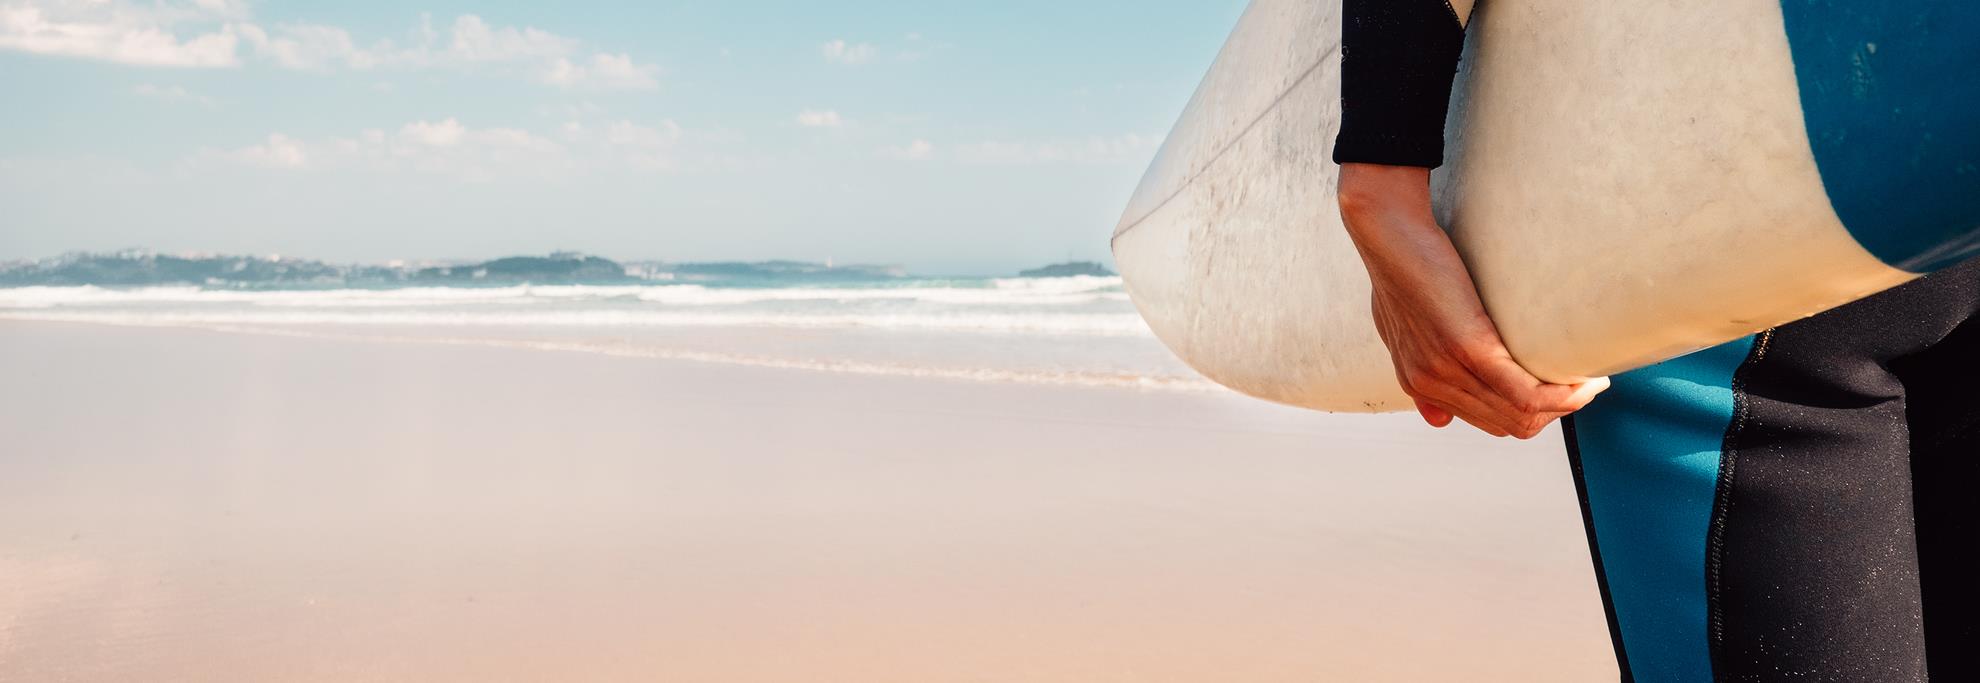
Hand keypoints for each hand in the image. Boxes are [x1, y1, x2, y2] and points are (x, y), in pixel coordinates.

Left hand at [1337, 163, 1607, 437]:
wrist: (1387, 231)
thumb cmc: (1402, 265)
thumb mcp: (1402, 327)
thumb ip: (1419, 368)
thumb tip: (1437, 420)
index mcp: (1417, 383)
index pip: (1487, 421)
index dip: (1528, 413)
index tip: (1558, 388)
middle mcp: (1429, 385)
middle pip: (1508, 424)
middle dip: (1553, 411)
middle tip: (1582, 381)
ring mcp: (1447, 370)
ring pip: (1522, 415)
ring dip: (1565, 402)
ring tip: (1591, 380)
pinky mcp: (1469, 348)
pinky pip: (1525, 395)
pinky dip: (1561, 394)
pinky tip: (1583, 379)